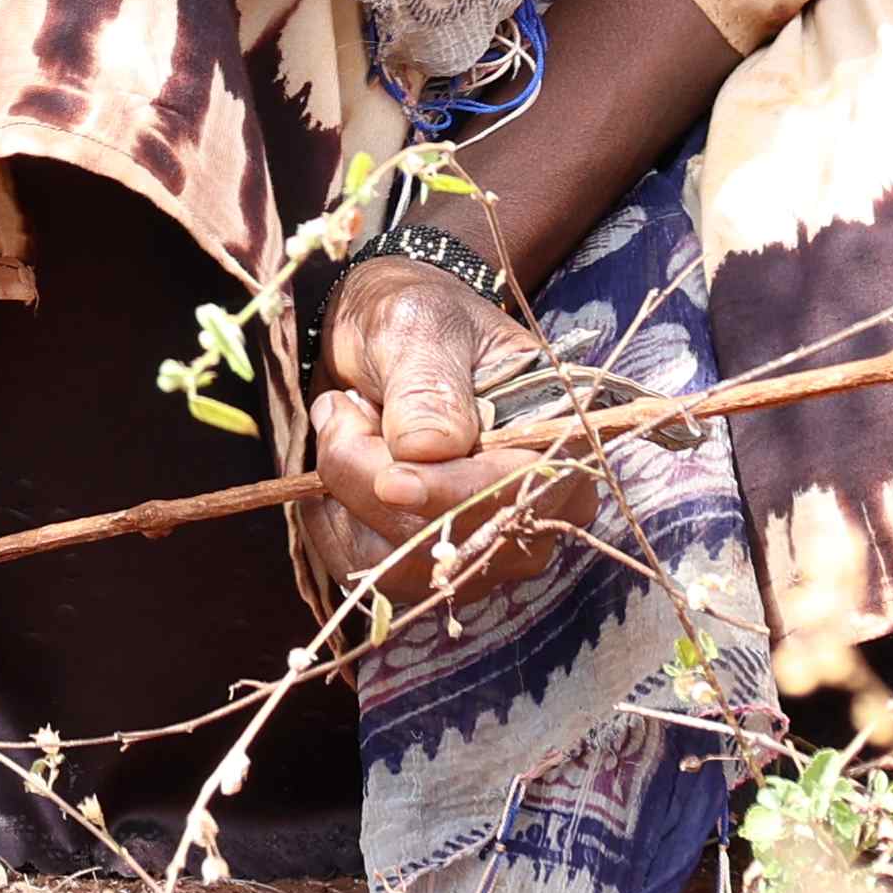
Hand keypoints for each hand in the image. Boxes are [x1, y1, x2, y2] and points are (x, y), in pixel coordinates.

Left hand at [298, 255, 587, 613]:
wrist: (388, 340)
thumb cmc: (417, 322)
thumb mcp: (421, 327)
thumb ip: (428, 384)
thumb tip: (430, 450)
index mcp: (560, 440)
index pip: (514, 494)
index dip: (450, 496)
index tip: (391, 478)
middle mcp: (537, 509)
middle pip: (452, 538)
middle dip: (374, 478)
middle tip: (343, 407)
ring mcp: (488, 546)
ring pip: (402, 562)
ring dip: (347, 493)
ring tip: (346, 422)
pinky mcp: (434, 567)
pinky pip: (370, 570)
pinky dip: (332, 519)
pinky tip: (335, 465)